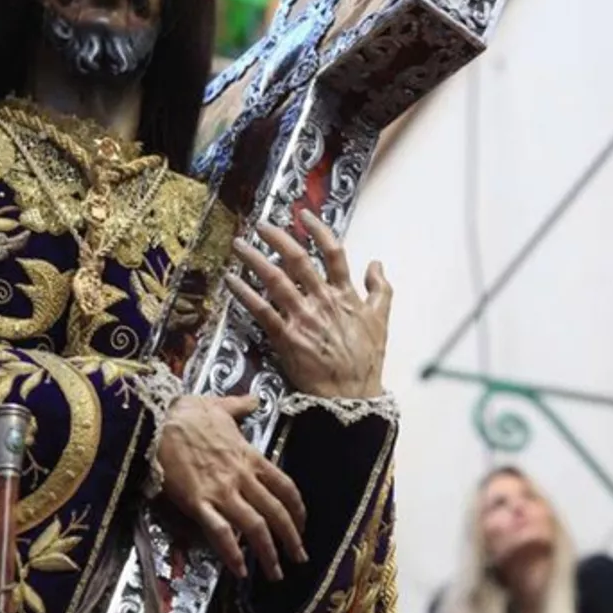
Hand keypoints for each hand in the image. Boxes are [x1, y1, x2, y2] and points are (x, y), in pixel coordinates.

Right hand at [157, 394, 306, 580]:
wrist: (159, 420)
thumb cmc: (188, 413)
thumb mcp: (221, 405)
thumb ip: (241, 405)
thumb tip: (254, 399)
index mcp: (250, 457)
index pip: (285, 486)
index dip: (297, 509)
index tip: (302, 525)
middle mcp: (241, 477)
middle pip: (275, 512)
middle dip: (291, 539)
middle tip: (300, 558)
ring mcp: (221, 491)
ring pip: (254, 526)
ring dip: (268, 553)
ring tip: (275, 573)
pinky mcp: (198, 502)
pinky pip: (220, 532)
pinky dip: (231, 553)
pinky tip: (238, 570)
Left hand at [226, 209, 392, 398]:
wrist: (351, 397)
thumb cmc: (365, 362)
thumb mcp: (381, 321)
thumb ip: (380, 289)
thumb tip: (377, 263)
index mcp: (345, 295)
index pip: (333, 252)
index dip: (318, 229)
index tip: (303, 214)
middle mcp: (322, 301)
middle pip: (298, 260)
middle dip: (278, 238)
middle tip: (261, 225)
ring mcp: (303, 318)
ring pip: (275, 280)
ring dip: (255, 260)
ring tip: (239, 245)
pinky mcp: (285, 338)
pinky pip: (261, 310)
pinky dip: (244, 293)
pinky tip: (231, 280)